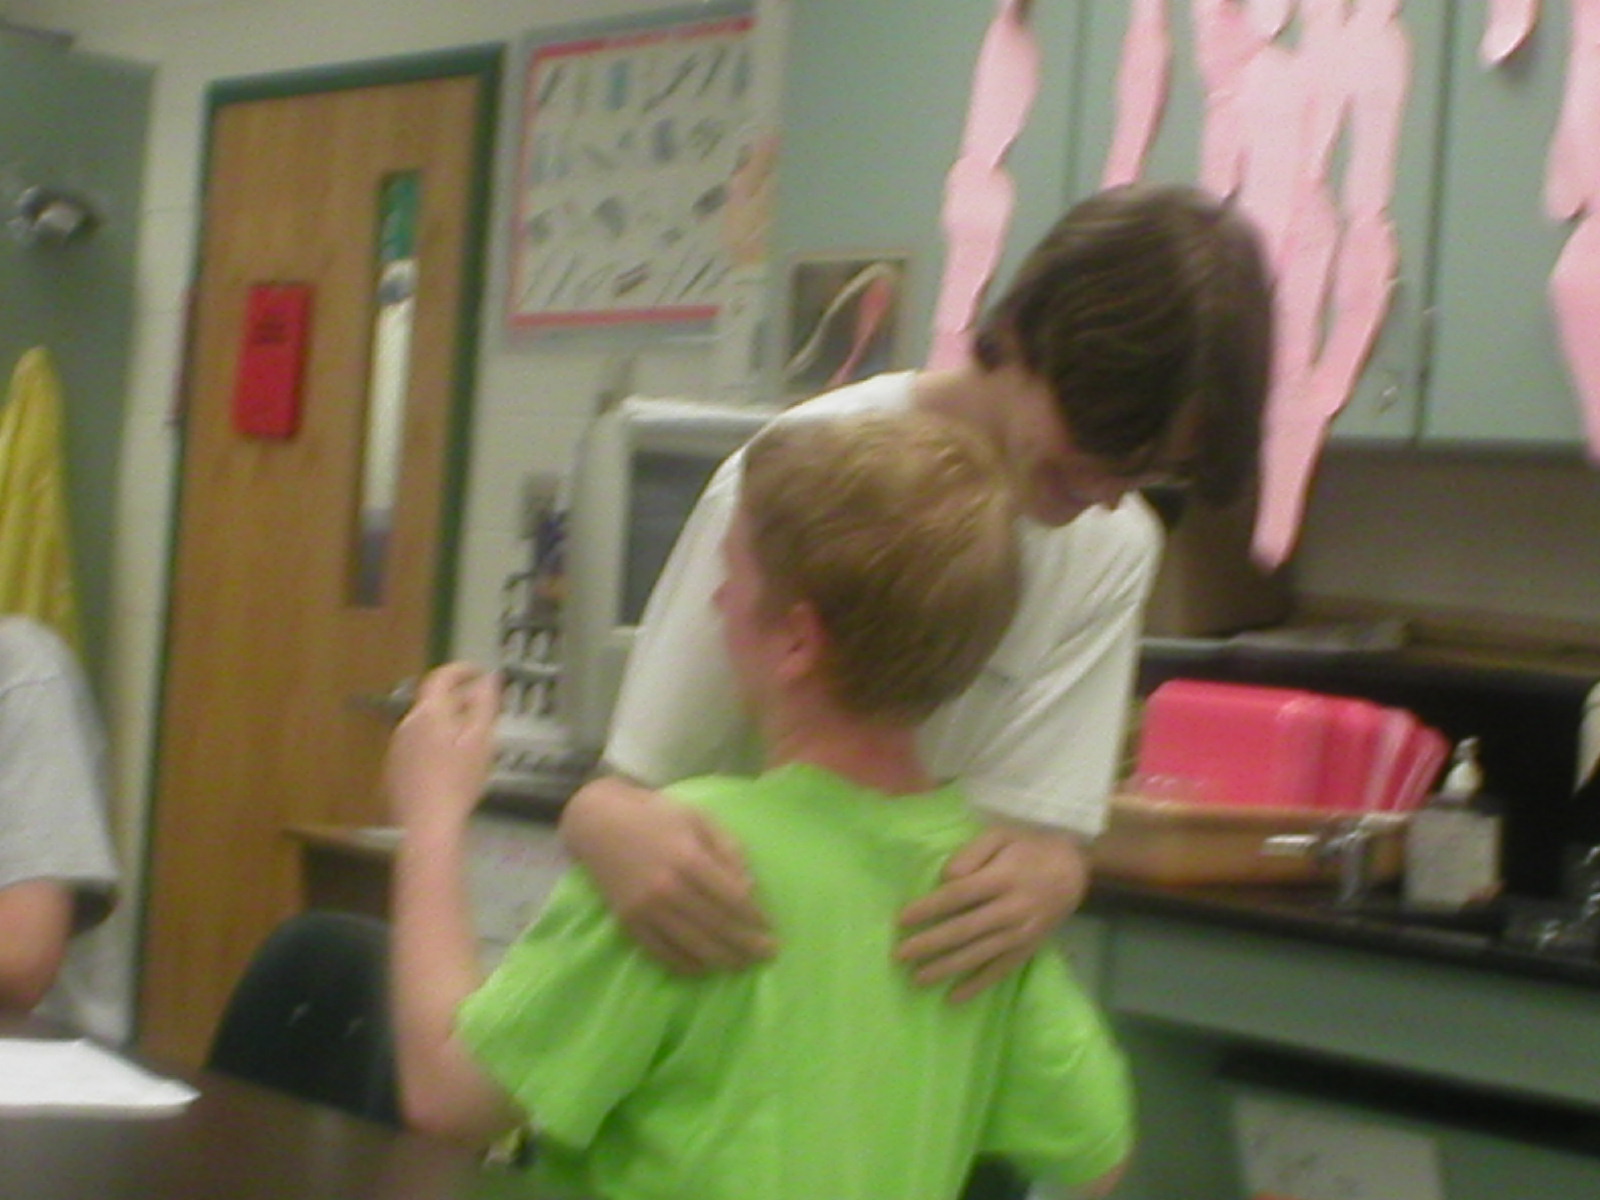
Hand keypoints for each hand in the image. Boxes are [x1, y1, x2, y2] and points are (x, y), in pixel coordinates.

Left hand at [385, 663, 500, 834]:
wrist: (428, 825)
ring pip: (425, 723)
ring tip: (470, 737)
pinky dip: (434, 741)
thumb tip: (489, 677)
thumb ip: (485, 703)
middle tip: (483, 707)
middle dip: (458, 698)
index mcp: (429, 713)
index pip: (441, 677)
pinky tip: (449, 762)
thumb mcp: (481, 739)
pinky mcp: (394, 768)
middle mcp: (407, 723)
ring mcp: (397, 747)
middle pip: (433, 701)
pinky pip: (417, 744)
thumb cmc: (459, 781)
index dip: (461, 670)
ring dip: (446, 721)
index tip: (479, 672)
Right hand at [561, 776, 776, 973]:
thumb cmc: (655, 815)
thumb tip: (750, 889)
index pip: (733, 898)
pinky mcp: (628, 922)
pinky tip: (706, 967)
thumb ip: (729, 850)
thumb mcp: (699, 819)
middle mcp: (668, 887)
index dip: (755, 917)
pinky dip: (687, 965)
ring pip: (693, 945)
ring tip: (743, 965)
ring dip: (723, 960)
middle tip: (768, 955)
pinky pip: (662, 953)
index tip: (770, 928)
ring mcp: (645, 908)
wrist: (598, 821)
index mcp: (689, 857)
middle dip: (747, 944)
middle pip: (717, 926)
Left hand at [896, 823, 1089, 1002]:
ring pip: (979, 955)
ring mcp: (1021, 933)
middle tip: (900, 955)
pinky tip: (955, 997)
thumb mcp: (1001, 835)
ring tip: (918, 979)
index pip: (959, 895)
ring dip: (947, 968)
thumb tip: (946, 879)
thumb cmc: (1029, 848)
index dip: (930, 908)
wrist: (1074, 870)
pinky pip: (1000, 971)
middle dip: (930, 944)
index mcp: (1002, 878)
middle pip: (964, 930)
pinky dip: (978, 985)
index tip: (902, 920)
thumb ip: (971, 853)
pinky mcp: (1028, 949)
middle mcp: (1011, 909)